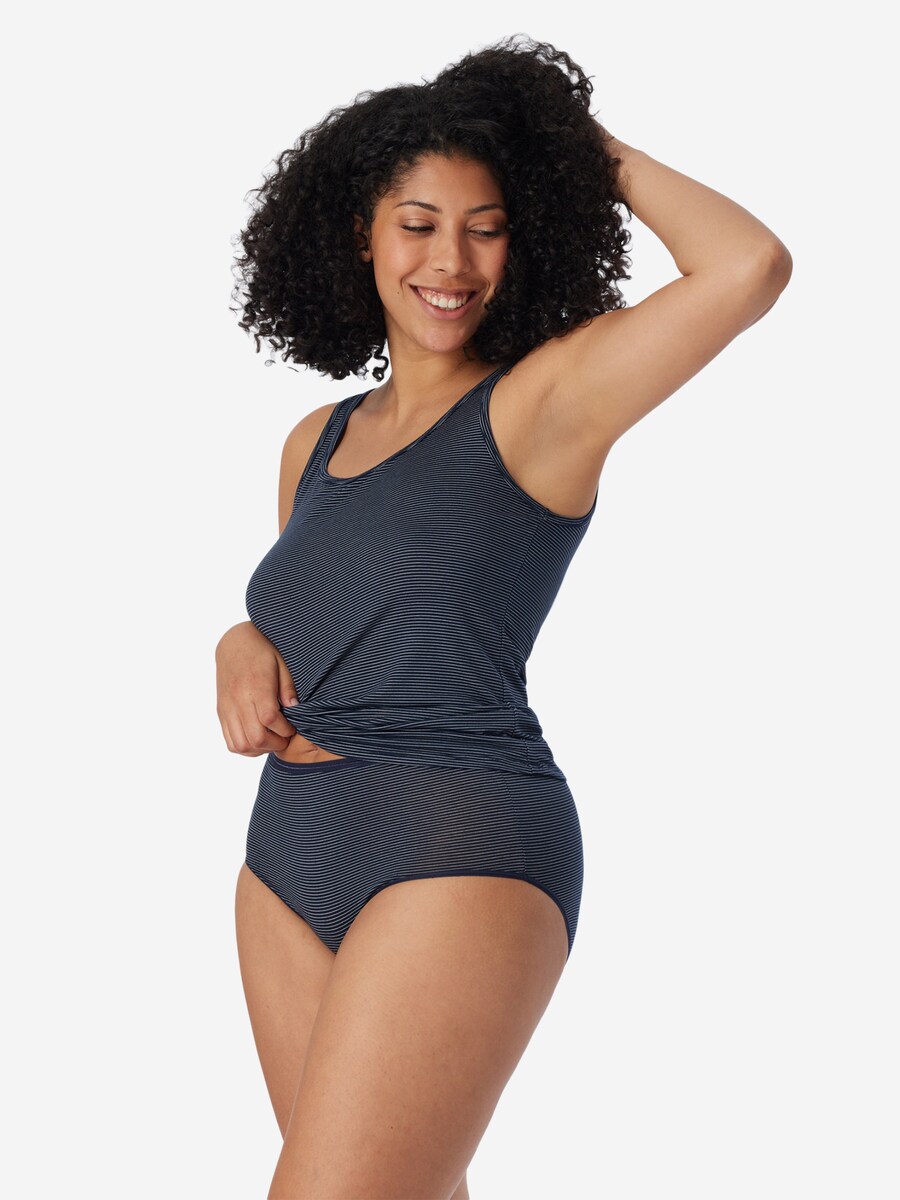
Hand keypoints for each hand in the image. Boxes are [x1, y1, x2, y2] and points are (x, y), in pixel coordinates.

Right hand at [215, 621, 298, 756]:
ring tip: (272, 739)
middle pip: (255, 738)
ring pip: (240, 745)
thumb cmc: (262, 651)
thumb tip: (295, 709)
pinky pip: (230, 741)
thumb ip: (287, 688)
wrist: (234, 644)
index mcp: (256, 686)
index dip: (285, 730)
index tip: (293, 727)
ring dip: (259, 749)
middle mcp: (238, 700)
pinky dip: (245, 748)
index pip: (270, 719)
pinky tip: (258, 738)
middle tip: (285, 737)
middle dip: (275, 744)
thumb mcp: (282, 663)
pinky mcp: (222, 713)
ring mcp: (227, 708)